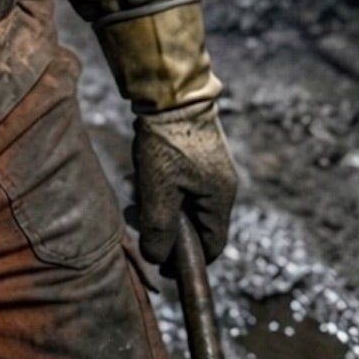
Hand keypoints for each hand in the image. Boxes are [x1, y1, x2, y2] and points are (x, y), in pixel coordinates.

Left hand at [132, 101, 237, 269]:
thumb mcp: (159, 188)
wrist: (169, 91)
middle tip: (140, 221)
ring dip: (161, 205)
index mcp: (221, 197)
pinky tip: (141, 176)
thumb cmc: (166, 140)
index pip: (213, 245)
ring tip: (136, 194)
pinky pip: (181, 182)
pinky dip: (162, 186)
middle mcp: (222, 184)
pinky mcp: (197, 153)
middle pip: (197, 223)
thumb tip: (157, 258)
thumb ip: (160, 227)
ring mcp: (212, 167)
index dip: (190, 261)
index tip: (165, 267)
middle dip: (168, 228)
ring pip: (185, 202)